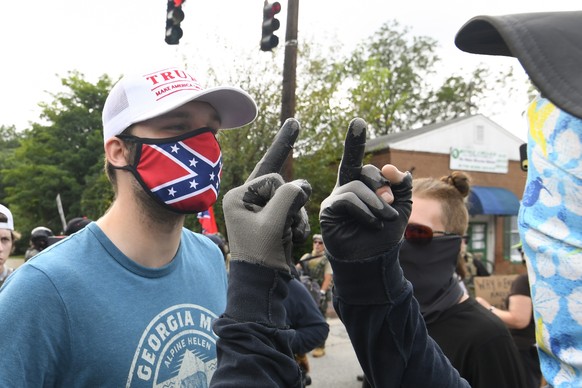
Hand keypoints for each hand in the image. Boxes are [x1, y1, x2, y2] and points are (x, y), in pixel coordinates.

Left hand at [223, 118, 311, 271]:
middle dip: (290, 208)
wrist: (262, 283)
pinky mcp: (269, 222)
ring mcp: (257, 212)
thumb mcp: (275, 220)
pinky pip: (291, 212)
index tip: (274, 219)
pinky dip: (297, 225)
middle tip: (282, 228)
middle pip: (282, 189)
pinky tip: (293, 238)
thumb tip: (303, 185)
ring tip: (289, 234)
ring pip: (290, 201)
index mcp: (237, 196)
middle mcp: (245, 201)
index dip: (283, 197)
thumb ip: (290, 195)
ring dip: (296, 218)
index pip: (272, 179)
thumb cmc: (263, 252)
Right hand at [319, 118, 411, 259]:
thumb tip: (389, 167)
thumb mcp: (401, 207)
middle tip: (390, 205)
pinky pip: (348, 199)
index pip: (357, 160)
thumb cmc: (385, 236)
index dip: (355, 141)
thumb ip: (400, 185)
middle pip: (362, 170)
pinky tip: (372, 223)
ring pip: (357, 186)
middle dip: (381, 185)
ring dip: (377, 203)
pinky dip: (365, 210)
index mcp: (360, 186)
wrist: (374, 261)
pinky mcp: (328, 211)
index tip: (358, 121)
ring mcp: (334, 199)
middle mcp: (344, 189)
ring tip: (385, 218)